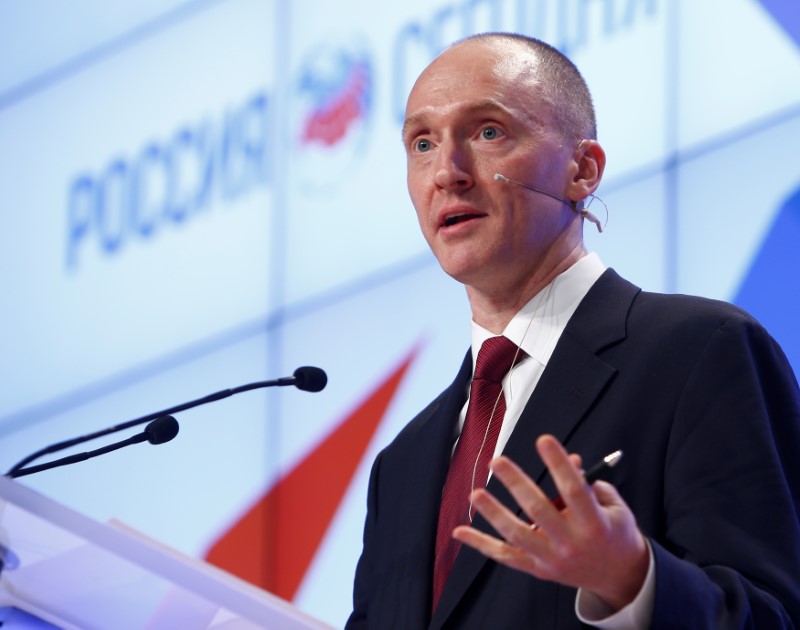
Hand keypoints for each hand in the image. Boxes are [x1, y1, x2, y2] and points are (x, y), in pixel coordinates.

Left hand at [452, 434, 648, 611]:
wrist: (619, 577)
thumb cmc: (614, 533)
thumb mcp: (614, 507)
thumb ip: (591, 483)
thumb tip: (569, 460)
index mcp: (595, 524)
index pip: (574, 490)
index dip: (559, 464)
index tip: (543, 440)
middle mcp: (571, 543)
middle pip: (539, 510)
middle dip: (516, 484)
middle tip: (498, 460)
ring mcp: (552, 558)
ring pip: (517, 535)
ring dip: (494, 513)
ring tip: (476, 493)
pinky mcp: (538, 568)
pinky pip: (505, 556)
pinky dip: (481, 544)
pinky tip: (459, 532)